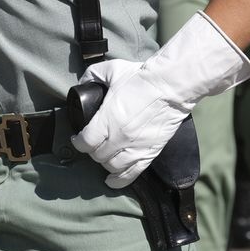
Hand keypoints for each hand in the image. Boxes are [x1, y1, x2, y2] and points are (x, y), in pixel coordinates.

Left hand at [72, 13, 249, 186]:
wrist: (171, 86)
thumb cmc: (141, 78)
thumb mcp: (112, 70)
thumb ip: (91, 76)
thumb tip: (81, 85)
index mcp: (108, 119)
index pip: (86, 142)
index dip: (78, 142)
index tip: (78, 138)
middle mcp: (120, 138)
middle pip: (98, 156)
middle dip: (93, 150)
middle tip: (94, 142)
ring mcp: (135, 148)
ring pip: (112, 167)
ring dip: (105, 163)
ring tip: (105, 155)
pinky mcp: (150, 153)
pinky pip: (131, 175)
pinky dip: (119, 181)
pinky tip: (112, 181)